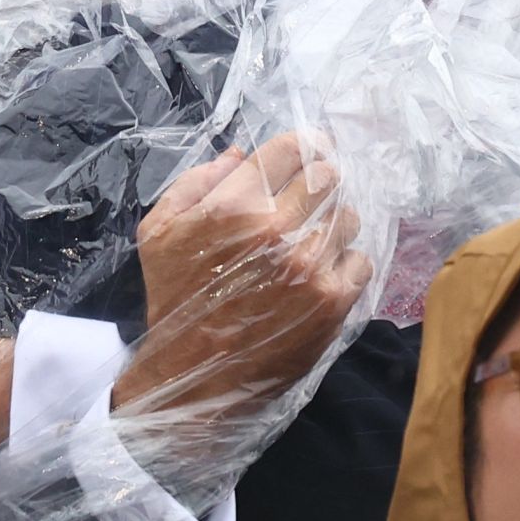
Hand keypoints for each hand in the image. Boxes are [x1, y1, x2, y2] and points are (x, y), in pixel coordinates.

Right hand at [113, 134, 370, 421]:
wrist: (194, 375)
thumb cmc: (176, 299)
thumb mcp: (159, 232)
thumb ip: (196, 182)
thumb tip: (240, 154)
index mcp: (234, 204)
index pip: (291, 149)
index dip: (304, 145)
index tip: (311, 150)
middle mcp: (276, 229)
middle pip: (328, 176)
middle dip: (319, 183)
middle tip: (310, 200)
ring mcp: (309, 265)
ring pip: (348, 216)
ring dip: (333, 224)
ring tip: (313, 243)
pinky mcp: (333, 300)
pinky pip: (360, 260)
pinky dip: (346, 264)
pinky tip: (322, 275)